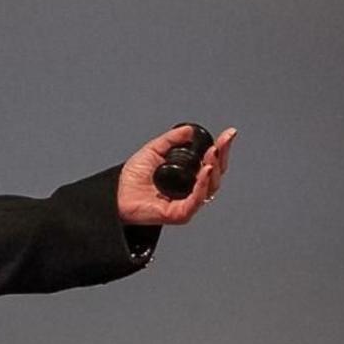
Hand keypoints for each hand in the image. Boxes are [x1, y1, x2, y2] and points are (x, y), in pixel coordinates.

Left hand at [116, 124, 236, 225]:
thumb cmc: (131, 179)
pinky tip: (206, 172)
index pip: (211, 161)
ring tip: (212, 155)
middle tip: (220, 144)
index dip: (221, 148)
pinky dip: (202, 185)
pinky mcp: (181, 213)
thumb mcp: (152, 151)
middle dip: (221, 156)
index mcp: (189, 176)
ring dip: (214, 169)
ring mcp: (188, 202)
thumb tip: (188, 130)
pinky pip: (196, 200)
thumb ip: (170, 139)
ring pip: (210, 187)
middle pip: (216, 174)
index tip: (229, 134)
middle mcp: (192, 190)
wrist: (114, 195)